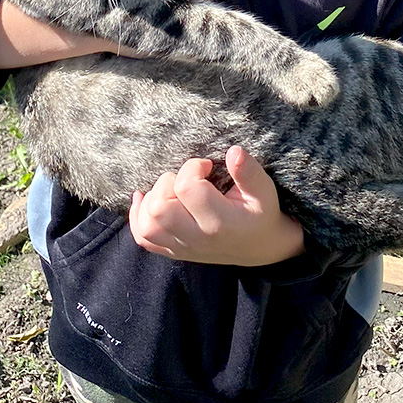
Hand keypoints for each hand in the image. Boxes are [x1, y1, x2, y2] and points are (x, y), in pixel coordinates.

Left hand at [128, 146, 304, 265]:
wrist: (259, 246)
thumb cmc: (261, 213)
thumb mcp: (264, 191)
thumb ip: (249, 172)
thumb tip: (234, 151)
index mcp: (219, 223)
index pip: (187, 188)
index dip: (192, 167)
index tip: (206, 166)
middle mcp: (197, 239)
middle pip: (159, 209)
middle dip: (167, 183)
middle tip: (187, 179)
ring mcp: (182, 247)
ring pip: (147, 225)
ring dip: (152, 199)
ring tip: (171, 189)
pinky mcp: (173, 251)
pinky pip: (143, 238)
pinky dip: (138, 216)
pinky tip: (145, 198)